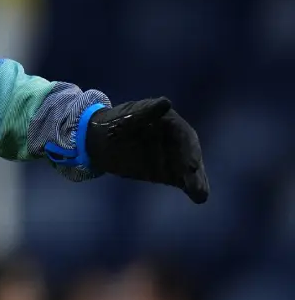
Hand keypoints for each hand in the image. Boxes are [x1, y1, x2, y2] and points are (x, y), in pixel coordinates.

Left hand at [84, 98, 208, 203]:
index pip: (185, 136)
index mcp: (169, 122)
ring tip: (200, 193)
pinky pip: (182, 178)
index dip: (189, 149)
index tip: (191, 164)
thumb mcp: (129, 115)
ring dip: (196, 180)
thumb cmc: (115, 122)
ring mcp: (173, 156)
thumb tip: (166, 103)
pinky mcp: (167, 171)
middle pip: (190, 154)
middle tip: (197, 182)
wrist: (100, 138)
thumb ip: (147, 112)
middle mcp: (176, 140)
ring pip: (189, 168)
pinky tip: (199, 196)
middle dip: (194, 167)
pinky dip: (191, 187)